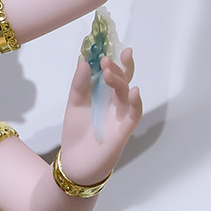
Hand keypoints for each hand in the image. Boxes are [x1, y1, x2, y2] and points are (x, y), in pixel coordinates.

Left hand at [56, 49, 140, 186]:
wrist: (75, 163)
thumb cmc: (77, 134)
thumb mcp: (74, 105)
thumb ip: (79, 85)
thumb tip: (83, 62)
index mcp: (105, 96)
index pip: (113, 74)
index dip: (113, 61)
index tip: (107, 47)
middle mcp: (116, 104)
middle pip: (124, 81)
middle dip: (120, 67)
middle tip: (108, 58)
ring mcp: (121, 116)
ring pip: (127, 94)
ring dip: (120, 81)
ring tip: (109, 71)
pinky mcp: (124, 130)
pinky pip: (134, 113)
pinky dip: (135, 102)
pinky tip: (133, 91)